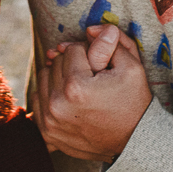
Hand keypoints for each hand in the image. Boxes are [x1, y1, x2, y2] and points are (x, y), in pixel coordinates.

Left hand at [33, 25, 151, 162]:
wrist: (133, 143)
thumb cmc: (134, 102)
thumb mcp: (132, 67)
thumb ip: (111, 42)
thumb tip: (90, 28)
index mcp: (76, 87)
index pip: (71, 50)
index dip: (89, 53)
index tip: (101, 66)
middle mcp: (58, 105)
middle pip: (56, 62)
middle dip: (73, 64)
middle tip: (93, 77)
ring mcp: (49, 121)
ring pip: (44, 77)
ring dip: (60, 76)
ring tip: (81, 87)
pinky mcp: (46, 132)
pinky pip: (38, 98)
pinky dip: (51, 93)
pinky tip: (69, 99)